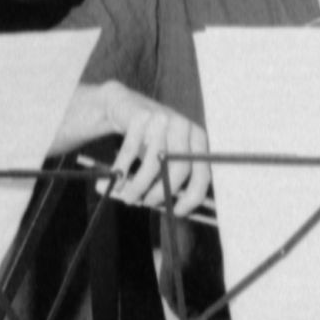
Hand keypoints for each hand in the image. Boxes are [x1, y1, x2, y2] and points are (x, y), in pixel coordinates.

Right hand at [71, 84, 213, 217]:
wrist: (124, 106)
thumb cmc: (147, 140)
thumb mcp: (163, 159)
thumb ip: (169, 181)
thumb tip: (174, 212)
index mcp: (197, 138)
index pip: (203, 173)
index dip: (192, 197)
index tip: (177, 212)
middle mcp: (184, 126)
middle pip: (179, 168)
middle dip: (161, 192)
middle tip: (146, 204)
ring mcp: (163, 118)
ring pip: (153, 162)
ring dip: (138, 186)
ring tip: (128, 197)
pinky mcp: (141, 115)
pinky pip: (130, 151)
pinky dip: (122, 171)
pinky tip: (116, 182)